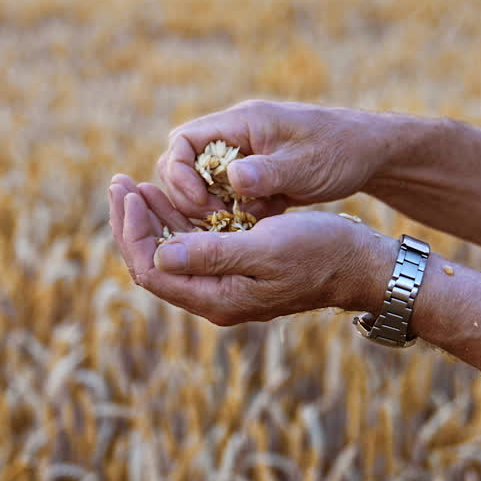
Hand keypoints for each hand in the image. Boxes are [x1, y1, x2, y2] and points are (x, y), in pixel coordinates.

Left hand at [108, 174, 397, 324]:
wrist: (362, 264)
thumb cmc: (320, 252)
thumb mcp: (266, 247)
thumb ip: (212, 254)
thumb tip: (158, 254)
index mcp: (218, 298)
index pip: (152, 270)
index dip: (131, 232)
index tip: (127, 193)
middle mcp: (215, 297)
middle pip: (153, 262)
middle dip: (131, 223)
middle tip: (118, 182)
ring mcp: (226, 284)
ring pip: (171, 252)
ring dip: (151, 218)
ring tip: (134, 185)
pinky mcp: (237, 268)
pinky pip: (193, 247)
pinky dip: (177, 220)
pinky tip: (169, 195)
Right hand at [157, 100, 389, 218]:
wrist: (370, 153)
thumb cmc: (341, 151)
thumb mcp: (306, 164)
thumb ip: (268, 171)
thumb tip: (231, 177)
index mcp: (240, 122)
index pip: (182, 141)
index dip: (179, 175)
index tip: (201, 204)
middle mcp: (234, 137)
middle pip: (183, 164)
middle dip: (189, 196)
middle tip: (215, 220)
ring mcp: (242, 158)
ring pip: (202, 184)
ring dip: (211, 208)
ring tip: (237, 225)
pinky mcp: (253, 178)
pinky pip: (226, 197)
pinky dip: (234, 214)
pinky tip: (258, 224)